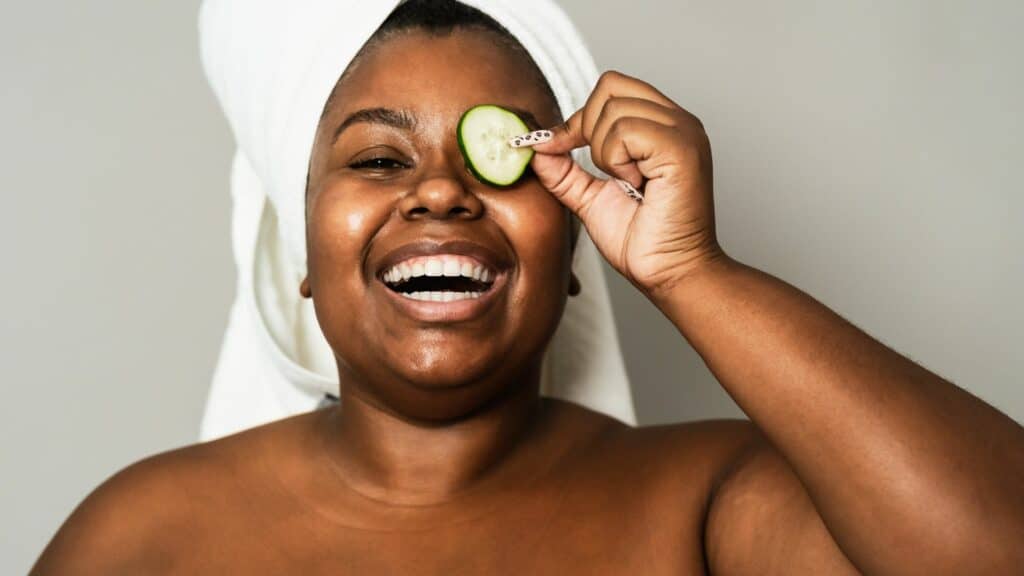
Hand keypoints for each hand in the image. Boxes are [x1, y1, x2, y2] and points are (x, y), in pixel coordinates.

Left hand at [530, 71, 725, 298]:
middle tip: (606, 171)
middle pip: (609, 86)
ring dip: (606, 154)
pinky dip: (618, 161)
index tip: (563, 149)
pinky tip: (636, 185)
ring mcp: (683, 131)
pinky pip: (626, 131)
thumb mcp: (590, 197)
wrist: (668, 273)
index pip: (611, 86)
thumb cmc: (643, 241)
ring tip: (628, 184)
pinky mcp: (682, 148)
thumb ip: (564, 170)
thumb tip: (537, 146)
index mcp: (661, 125)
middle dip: (589, 130)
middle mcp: (677, 120)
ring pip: (614, 109)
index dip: (580, 117)